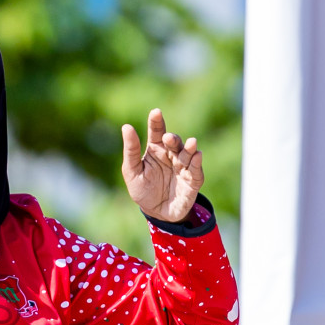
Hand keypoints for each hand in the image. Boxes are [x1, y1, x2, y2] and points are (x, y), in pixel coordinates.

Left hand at [121, 108, 202, 222]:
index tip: (155, 112)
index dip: (156, 122)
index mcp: (155, 150)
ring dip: (189, 148)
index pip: (157, 132)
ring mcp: (183, 167)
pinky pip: (196, 171)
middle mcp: (171, 155)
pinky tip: (197, 156)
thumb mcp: (131, 170)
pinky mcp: (193, 180)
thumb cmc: (142, 189)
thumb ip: (131, 150)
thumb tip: (126, 126)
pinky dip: (197, 163)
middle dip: (173, 139)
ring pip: (188, 154)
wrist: (156, 212)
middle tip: (168, 138)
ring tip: (191, 143)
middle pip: (174, 143)